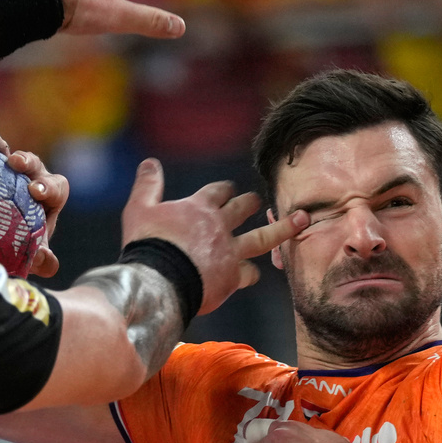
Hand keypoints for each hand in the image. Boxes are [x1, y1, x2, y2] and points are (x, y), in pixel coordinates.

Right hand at [0, 130, 69, 277]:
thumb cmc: (20, 242)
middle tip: (15, 163)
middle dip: (26, 162)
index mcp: (49, 196)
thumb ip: (41, 259)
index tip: (35, 192)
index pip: (55, 188)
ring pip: (7, 151)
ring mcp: (9, 167)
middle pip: (34, 164)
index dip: (48, 187)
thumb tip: (45, 260)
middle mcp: (31, 178)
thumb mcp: (31, 251)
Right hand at [121, 158, 308, 314]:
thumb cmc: (147, 244)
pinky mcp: (233, 276)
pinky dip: (251, 273)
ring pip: (264, 236)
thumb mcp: (139, 208)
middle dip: (250, 203)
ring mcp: (230, 251)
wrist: (158, 280)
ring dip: (284, 227)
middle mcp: (220, 226)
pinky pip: (251, 273)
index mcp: (200, 208)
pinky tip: (252, 274)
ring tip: (302, 219)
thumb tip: (149, 162)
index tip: (228, 190)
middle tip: (256, 202)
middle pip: (243, 208)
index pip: (219, 191)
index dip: (224, 190)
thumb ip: (148, 185)